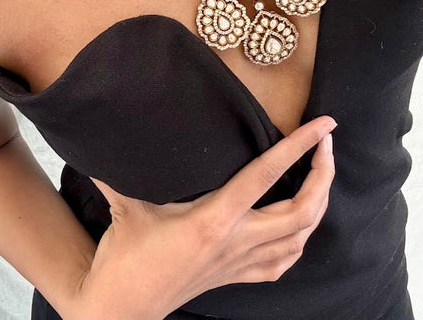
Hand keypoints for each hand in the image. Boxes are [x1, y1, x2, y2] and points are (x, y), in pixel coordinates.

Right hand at [68, 115, 336, 319]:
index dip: (297, 148)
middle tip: (326, 146)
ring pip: (301, 238)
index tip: (322, 126)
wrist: (123, 308)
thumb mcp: (126, 206)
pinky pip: (283, 262)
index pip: (265, 175)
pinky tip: (299, 227)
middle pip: (301, 211)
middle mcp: (236, 241)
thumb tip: (101, 134)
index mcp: (213, 219)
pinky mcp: (237, 277)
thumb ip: (118, 168)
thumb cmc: (125, 257)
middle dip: (323, 176)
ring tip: (320, 176)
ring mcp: (241, 263)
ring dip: (318, 206)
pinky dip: (300, 240)